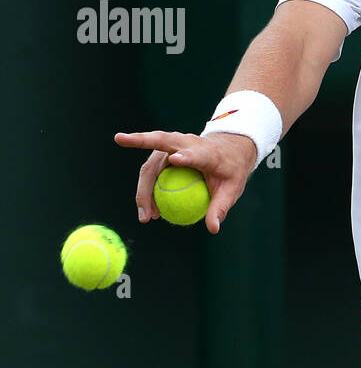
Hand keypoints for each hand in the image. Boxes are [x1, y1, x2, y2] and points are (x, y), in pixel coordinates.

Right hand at [114, 129, 258, 233]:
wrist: (228, 153)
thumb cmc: (230, 170)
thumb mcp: (233, 189)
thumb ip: (220, 206)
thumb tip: (213, 229)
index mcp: (207, 151)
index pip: (195, 153)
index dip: (185, 156)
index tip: (175, 159)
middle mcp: (186, 142)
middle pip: (160, 141)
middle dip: (138, 138)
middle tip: (119, 139)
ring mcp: (173, 145)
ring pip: (150, 163)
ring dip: (143, 188)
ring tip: (146, 216)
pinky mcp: (164, 152)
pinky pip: (150, 172)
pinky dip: (146, 190)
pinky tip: (148, 211)